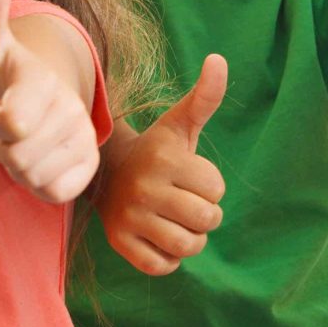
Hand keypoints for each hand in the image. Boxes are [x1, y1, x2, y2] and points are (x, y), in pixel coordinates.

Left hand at [0, 0, 99, 203]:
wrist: (25, 100)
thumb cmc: (0, 71)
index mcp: (43, 82)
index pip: (12, 124)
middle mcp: (70, 110)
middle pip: (17, 156)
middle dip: (2, 146)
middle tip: (9, 125)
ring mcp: (83, 141)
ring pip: (32, 176)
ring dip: (16, 165)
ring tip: (22, 141)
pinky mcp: (87, 170)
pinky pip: (52, 193)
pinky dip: (37, 183)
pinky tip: (38, 160)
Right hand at [99, 54, 226, 275]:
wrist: (107, 173)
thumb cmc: (157, 151)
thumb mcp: (180, 123)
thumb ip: (205, 97)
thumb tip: (220, 59)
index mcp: (165, 160)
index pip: (216, 190)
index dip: (211, 186)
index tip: (191, 178)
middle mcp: (145, 189)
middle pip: (205, 220)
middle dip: (206, 216)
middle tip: (189, 205)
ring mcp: (130, 217)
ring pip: (186, 246)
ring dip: (191, 240)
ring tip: (179, 224)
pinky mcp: (119, 242)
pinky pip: (161, 266)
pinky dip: (169, 260)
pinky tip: (162, 239)